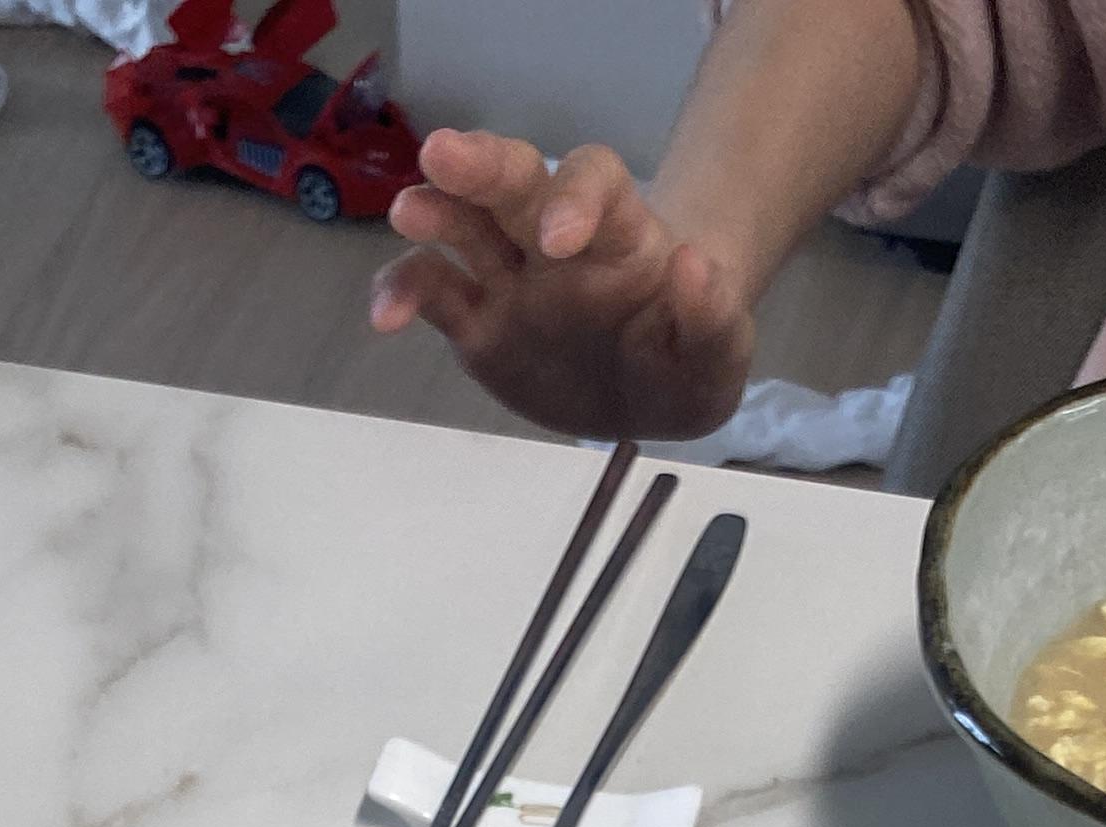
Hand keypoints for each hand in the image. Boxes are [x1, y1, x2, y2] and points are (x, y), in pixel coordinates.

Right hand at [370, 133, 753, 440]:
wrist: (649, 392)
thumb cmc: (685, 358)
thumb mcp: (719, 354)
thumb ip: (714, 319)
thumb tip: (692, 266)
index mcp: (620, 233)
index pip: (595, 183)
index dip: (575, 198)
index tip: (561, 241)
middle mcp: (556, 241)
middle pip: (517, 181)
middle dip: (482, 165)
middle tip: (440, 155)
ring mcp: (512, 278)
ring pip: (466, 224)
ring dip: (433, 211)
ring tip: (406, 216)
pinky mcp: (479, 324)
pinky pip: (435, 293)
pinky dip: (404, 293)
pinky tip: (385, 318)